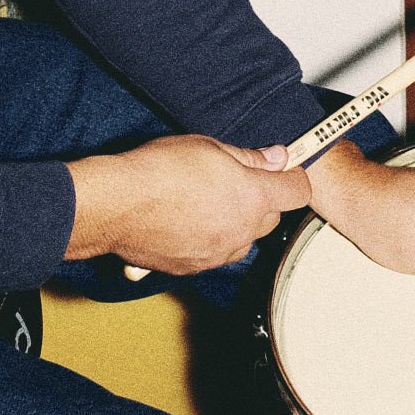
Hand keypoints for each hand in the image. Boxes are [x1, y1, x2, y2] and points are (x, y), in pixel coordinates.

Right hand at [65, 135, 309, 276]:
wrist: (116, 205)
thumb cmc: (158, 170)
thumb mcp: (208, 148)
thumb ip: (249, 158)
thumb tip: (276, 158)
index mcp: (252, 197)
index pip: (298, 192)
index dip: (293, 178)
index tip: (283, 170)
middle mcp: (242, 231)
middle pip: (272, 219)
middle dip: (261, 201)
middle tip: (235, 181)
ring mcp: (219, 253)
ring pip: (244, 239)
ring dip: (236, 223)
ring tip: (206, 202)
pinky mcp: (195, 267)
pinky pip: (215, 253)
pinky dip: (210, 239)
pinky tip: (187, 221)